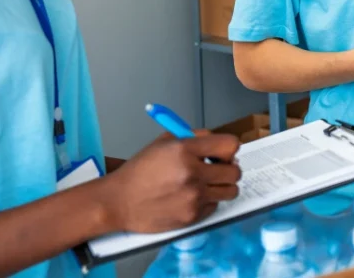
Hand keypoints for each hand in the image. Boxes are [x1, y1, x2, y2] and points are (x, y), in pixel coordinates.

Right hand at [99, 133, 241, 233]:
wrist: (119, 201)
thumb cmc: (140, 171)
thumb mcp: (164, 142)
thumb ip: (194, 137)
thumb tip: (220, 144)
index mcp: (185, 150)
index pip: (230, 145)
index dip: (229, 149)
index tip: (223, 153)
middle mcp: (192, 173)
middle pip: (235, 171)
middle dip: (229, 168)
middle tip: (217, 169)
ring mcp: (194, 197)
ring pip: (230, 191)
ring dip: (222, 186)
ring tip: (208, 184)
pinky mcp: (192, 216)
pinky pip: (215, 206)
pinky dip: (208, 202)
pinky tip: (191, 197)